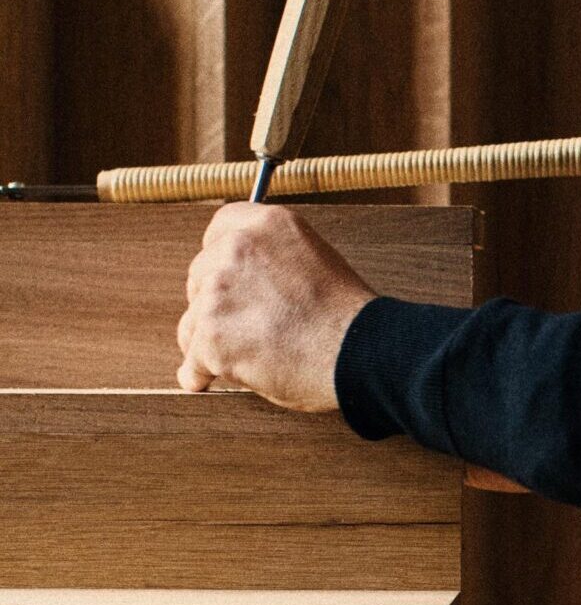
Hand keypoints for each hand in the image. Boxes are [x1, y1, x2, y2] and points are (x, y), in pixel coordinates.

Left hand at [177, 203, 376, 410]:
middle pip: (200, 277)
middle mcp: (237, 249)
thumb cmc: (349, 318)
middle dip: (218, 303)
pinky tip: (213, 379)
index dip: (223, 262)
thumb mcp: (314, 260)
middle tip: (248, 327)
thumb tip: (246, 282)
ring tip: (244, 358)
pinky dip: (203, 374)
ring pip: (193, 321)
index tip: (232, 284)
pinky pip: (193, 362)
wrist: (363, 352)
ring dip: (211, 341)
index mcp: (266, 225)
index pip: (219, 232)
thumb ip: (274, 259)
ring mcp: (219, 293)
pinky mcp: (212, 337)